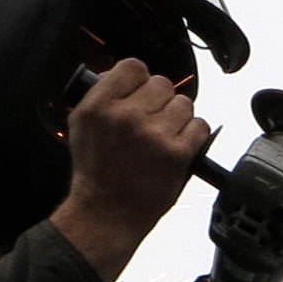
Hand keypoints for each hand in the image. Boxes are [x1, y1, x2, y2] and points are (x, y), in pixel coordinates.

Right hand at [50, 58, 206, 281]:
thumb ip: (102, 96)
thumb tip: (125, 75)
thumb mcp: (82, 126)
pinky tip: (176, 149)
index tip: (140, 96)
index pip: (133, 66)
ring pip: (184, 104)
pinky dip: (193, 137)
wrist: (106, 214)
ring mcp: (153, 134)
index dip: (140, 80)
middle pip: (162, 84)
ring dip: (178, 119)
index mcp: (98, 106)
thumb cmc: (96, 172)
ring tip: (162, 138)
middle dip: (160, 102)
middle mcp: (125, 116)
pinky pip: (200, 126)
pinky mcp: (177, 153)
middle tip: (150, 124)